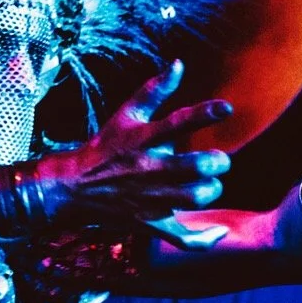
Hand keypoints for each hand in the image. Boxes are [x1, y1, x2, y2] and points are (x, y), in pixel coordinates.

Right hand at [39, 60, 232, 246]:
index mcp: (143, 139)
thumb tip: (178, 63)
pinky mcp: (149, 221)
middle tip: (217, 161)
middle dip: (215, 162)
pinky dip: (203, 238)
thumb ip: (154, 89)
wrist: (74, 187)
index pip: (177, 122)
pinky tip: (218, 231)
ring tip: (209, 185)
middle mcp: (148, 168)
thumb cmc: (105, 147)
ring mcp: (149, 198)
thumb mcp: (126, 115)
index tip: (227, 108)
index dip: (204, 114)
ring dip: (210, 190)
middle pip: (194, 166)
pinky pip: (180, 237)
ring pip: (194, 198)